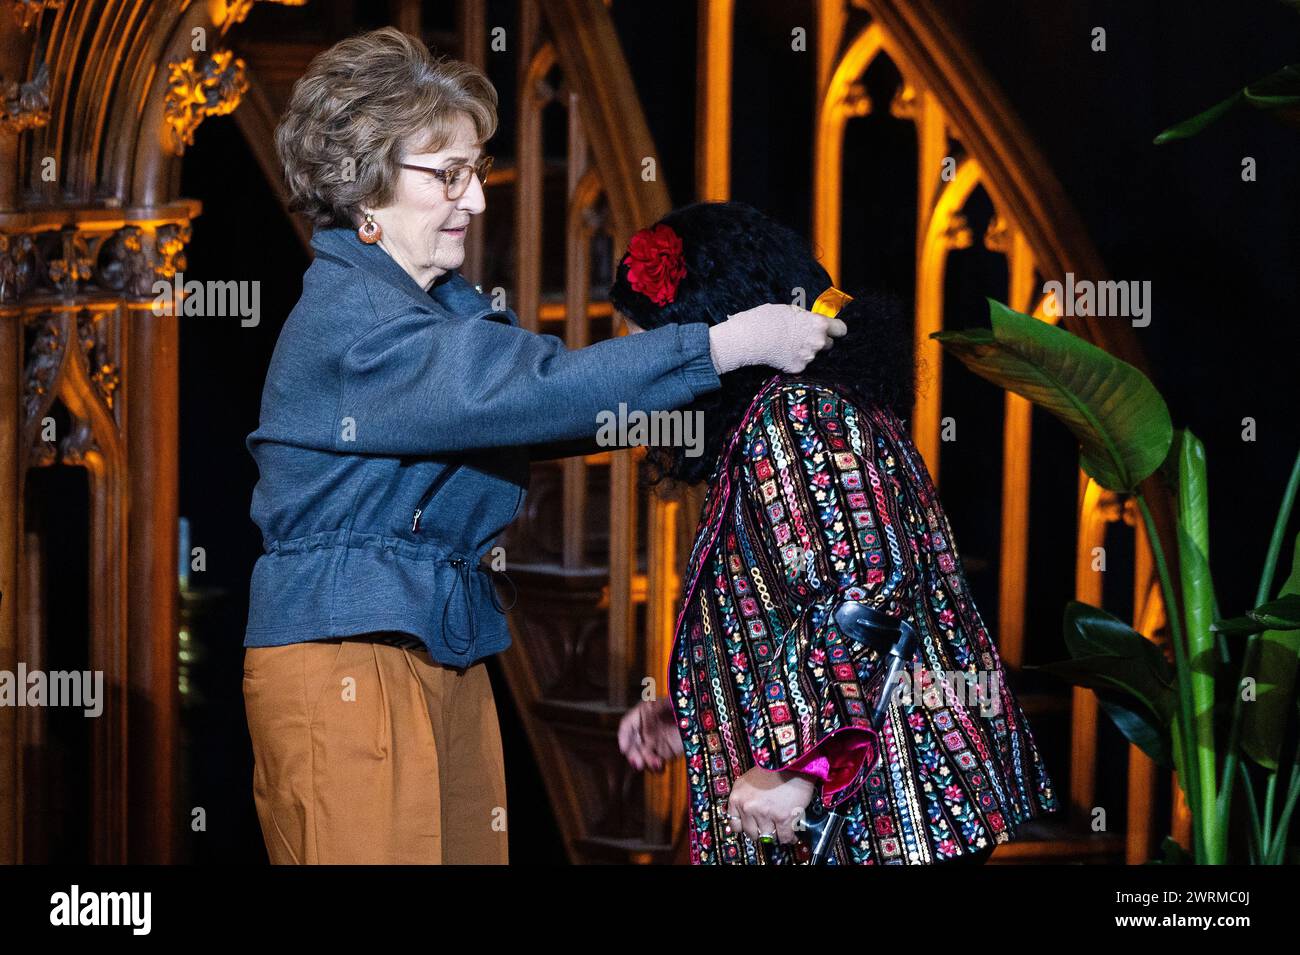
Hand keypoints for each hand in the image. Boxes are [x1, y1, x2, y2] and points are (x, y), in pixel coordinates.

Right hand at [617, 697, 683, 770]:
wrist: (701, 717)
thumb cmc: (685, 705)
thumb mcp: (671, 703)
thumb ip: (658, 708)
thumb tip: (649, 716)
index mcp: (643, 713)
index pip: (627, 725)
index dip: (623, 736)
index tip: (624, 748)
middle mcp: (645, 729)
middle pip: (632, 744)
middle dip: (632, 754)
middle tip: (637, 762)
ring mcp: (654, 742)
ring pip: (642, 756)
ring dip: (645, 762)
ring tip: (656, 764)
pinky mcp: (664, 753)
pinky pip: (655, 763)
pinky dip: (655, 767)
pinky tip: (660, 766)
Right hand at [707, 302, 847, 374]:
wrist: (748, 338)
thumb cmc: (765, 318)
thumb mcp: (789, 310)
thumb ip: (805, 318)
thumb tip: (810, 321)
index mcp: (818, 323)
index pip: (841, 329)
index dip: (835, 329)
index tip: (831, 330)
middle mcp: (817, 341)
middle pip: (829, 344)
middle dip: (820, 341)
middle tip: (804, 338)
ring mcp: (808, 357)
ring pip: (814, 355)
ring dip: (806, 351)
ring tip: (788, 345)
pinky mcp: (797, 368)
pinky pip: (801, 364)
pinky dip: (794, 361)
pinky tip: (782, 354)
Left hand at [724, 766, 815, 844]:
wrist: (790, 763)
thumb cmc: (771, 770)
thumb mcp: (747, 781)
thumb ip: (743, 799)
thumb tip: (744, 817)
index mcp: (737, 798)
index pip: (735, 825)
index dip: (745, 827)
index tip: (752, 827)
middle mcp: (748, 807)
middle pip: (751, 833)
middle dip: (760, 832)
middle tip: (768, 828)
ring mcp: (765, 814)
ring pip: (768, 837)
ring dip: (775, 835)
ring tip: (781, 830)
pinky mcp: (782, 818)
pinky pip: (784, 837)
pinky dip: (789, 838)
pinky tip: (792, 835)